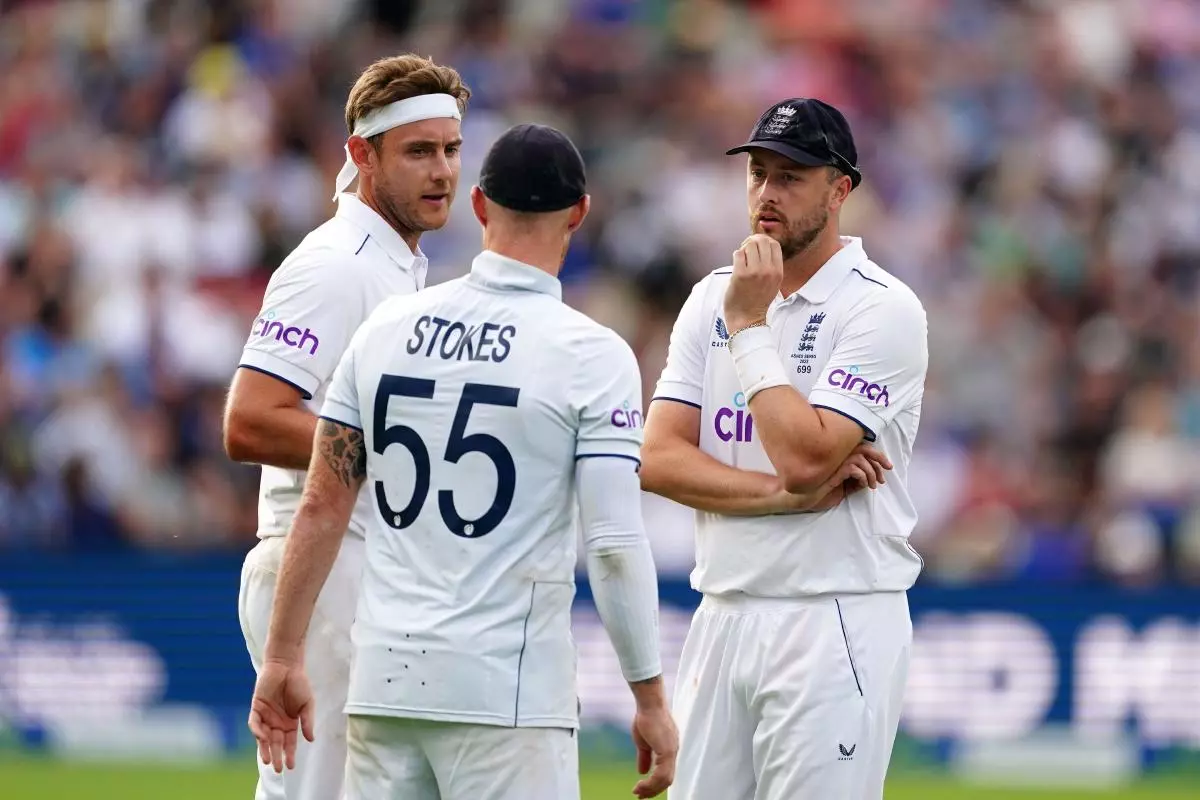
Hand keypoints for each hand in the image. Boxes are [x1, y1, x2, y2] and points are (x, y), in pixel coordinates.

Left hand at [248, 659, 313, 773]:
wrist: (286, 666)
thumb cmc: (299, 683)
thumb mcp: (307, 704)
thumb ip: (307, 721)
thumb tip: (311, 740)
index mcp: (290, 723)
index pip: (289, 742)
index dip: (290, 754)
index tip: (291, 766)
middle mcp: (277, 722)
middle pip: (276, 743)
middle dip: (276, 756)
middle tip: (277, 769)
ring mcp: (266, 716)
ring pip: (264, 737)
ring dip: (265, 749)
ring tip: (268, 760)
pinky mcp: (256, 708)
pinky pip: (255, 723)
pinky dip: (257, 731)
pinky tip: (262, 737)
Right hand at [630, 704, 678, 797]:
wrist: (648, 704)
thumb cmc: (646, 718)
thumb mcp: (643, 742)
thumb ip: (645, 757)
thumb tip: (642, 771)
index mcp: (668, 749)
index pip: (666, 773)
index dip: (655, 784)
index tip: (642, 791)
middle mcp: (673, 751)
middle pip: (667, 779)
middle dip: (653, 790)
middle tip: (640, 796)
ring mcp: (672, 751)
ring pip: (666, 779)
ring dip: (651, 788)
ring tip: (638, 791)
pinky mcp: (667, 750)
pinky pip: (662, 773)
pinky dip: (651, 782)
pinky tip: (641, 782)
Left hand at [724, 234, 782, 332]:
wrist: (748, 319)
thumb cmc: (757, 300)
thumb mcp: (772, 282)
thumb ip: (770, 265)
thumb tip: (761, 243)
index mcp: (778, 271)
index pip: (774, 244)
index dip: (764, 241)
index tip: (756, 247)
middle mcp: (768, 270)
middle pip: (762, 241)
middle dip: (752, 241)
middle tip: (746, 249)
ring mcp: (754, 272)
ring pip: (749, 245)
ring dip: (743, 249)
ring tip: (741, 259)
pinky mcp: (740, 274)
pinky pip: (737, 254)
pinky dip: (736, 256)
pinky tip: (736, 266)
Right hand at [764, 444, 892, 513]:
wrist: (801, 498)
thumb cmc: (817, 494)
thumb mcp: (841, 489)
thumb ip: (852, 483)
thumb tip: (867, 481)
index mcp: (840, 458)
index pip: (862, 449)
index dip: (877, 456)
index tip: (888, 467)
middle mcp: (838, 456)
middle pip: (865, 448)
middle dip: (880, 458)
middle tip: (888, 470)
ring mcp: (835, 461)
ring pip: (861, 458)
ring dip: (871, 472)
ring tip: (872, 485)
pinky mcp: (832, 468)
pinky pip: (854, 467)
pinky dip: (863, 476)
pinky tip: (862, 485)